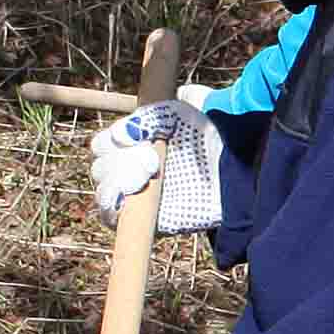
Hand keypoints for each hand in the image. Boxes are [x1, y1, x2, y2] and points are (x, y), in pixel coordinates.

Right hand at [88, 99, 222, 233]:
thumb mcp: (175, 114)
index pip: (101, 147)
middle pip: (100, 170)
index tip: (134, 139)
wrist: (233, 161)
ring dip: (115, 183)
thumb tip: (119, 136)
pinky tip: (126, 195)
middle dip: (118, 162)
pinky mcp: (148, 219)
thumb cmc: (203, 133)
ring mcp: (138, 196)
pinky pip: (113, 220)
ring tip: (146, 175)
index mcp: (131, 146)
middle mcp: (130, 171)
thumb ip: (146, 118)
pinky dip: (111, 209)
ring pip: (104, 194)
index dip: (108, 143)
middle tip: (151, 159)